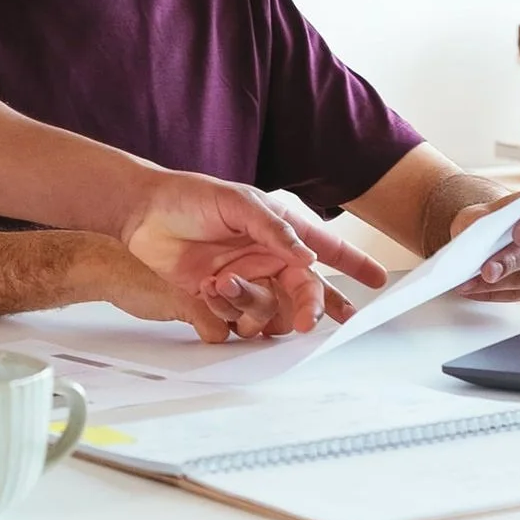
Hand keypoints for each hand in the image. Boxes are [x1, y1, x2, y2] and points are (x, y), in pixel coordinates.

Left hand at [121, 175, 386, 339]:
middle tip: (305, 322)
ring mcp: (242, 282)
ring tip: (220, 282)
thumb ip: (275, 230)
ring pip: (268, 312)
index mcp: (280, 233)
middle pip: (303, 293)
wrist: (142, 213)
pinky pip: (233, 323)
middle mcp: (266, 260)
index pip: (326, 250)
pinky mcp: (215, 300)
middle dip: (309, 309)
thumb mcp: (238, 203)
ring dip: (249, 303)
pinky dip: (222, 311)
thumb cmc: (191, 197)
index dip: (353, 265)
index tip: (378, 281)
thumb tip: (308, 256)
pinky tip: (205, 288)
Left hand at [453, 187, 519, 295]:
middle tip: (487, 271)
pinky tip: (478, 291)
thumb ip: (480, 222)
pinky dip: (498, 293)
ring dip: (498, 283)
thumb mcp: (482, 212)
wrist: (495, 232)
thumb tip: (473, 243)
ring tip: (472, 284)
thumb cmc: (494, 219)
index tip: (517, 235)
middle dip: (510, 263)